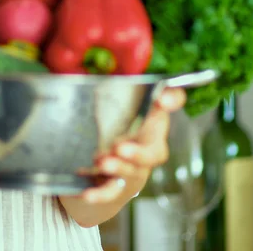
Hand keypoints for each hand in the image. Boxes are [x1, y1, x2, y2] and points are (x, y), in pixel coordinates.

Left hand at [81, 87, 185, 203]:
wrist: (97, 172)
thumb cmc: (107, 126)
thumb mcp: (107, 99)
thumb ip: (101, 80)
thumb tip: (80, 58)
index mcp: (149, 117)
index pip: (170, 102)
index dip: (172, 100)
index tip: (164, 99)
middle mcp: (147, 144)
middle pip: (155, 151)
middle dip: (139, 152)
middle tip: (120, 147)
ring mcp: (134, 170)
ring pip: (133, 172)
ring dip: (118, 169)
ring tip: (100, 163)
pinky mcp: (116, 189)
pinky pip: (110, 193)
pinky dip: (98, 193)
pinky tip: (84, 190)